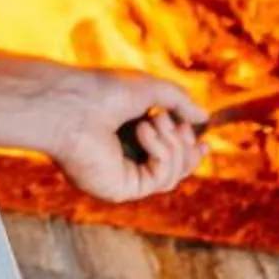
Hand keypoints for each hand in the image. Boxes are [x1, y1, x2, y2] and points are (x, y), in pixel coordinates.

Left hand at [0, 47, 206, 204]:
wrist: (74, 102)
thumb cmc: (103, 91)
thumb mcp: (151, 90)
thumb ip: (180, 102)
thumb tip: (204, 117)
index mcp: (128, 139)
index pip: (168, 156)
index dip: (189, 151)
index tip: (204, 140)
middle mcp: (124, 162)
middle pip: (175, 170)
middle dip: (184, 146)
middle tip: (173, 123)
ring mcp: (122, 177)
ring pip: (172, 177)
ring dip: (173, 145)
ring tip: (154, 120)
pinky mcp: (120, 189)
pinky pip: (159, 179)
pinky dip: (161, 153)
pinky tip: (143, 130)